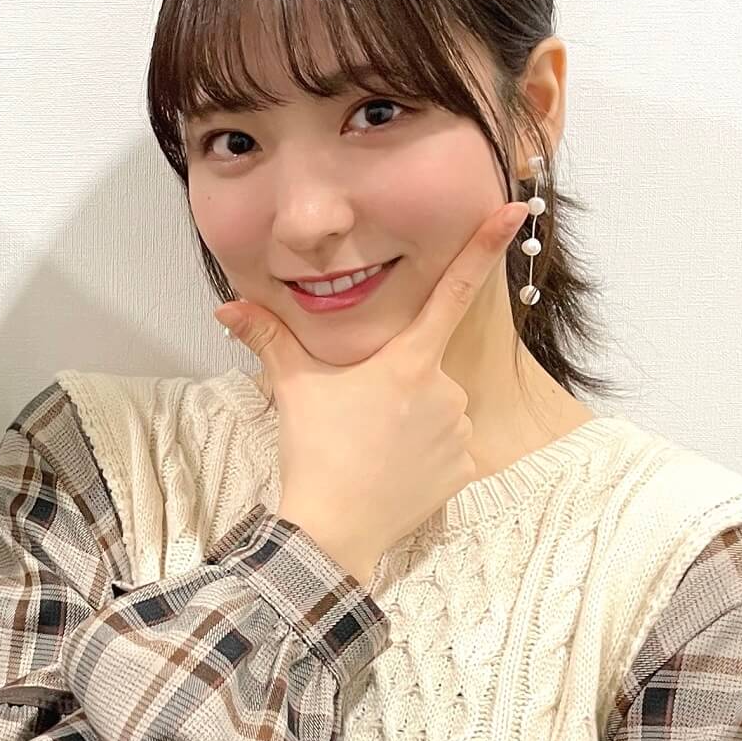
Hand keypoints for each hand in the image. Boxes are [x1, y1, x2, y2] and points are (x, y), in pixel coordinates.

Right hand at [214, 203, 525, 582]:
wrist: (333, 530)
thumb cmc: (314, 452)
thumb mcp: (292, 388)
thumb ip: (268, 339)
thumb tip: (227, 308)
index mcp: (407, 360)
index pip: (452, 291)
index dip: (484, 248)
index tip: (515, 211)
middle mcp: (445, 389)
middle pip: (425, 369)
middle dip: (398, 386)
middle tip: (358, 419)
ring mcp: (461, 430)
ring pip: (440, 410)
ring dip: (414, 421)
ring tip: (373, 449)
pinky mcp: (466, 468)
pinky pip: (451, 449)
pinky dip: (427, 456)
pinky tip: (395, 471)